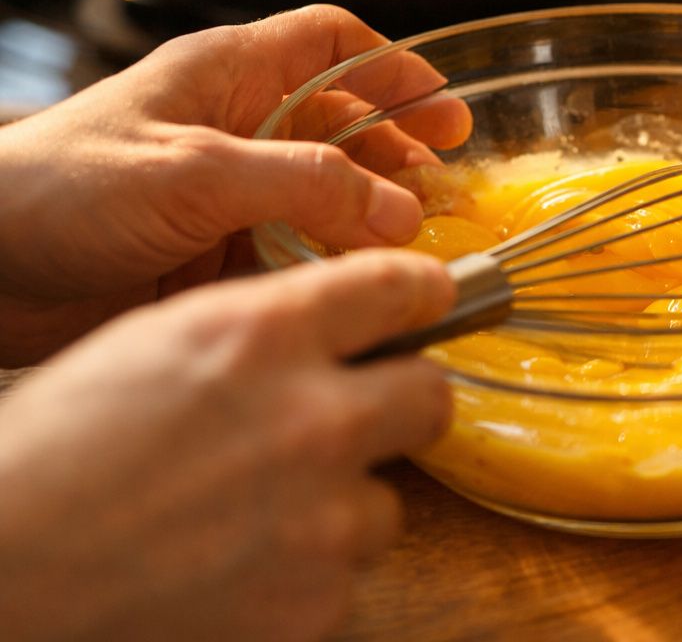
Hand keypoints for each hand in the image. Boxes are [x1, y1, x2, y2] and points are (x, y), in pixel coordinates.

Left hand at [0, 5, 470, 362]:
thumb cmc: (57, 190)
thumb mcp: (194, 171)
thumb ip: (305, 185)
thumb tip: (401, 210)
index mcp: (227, 74)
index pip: (329, 40)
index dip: (393, 65)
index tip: (445, 106)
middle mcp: (234, 127)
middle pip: (342, 124)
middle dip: (398, 153)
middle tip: (449, 191)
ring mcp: (225, 194)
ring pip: (325, 196)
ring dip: (372, 217)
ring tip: (417, 244)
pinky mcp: (211, 255)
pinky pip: (294, 254)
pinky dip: (330, 269)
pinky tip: (356, 286)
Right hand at [0, 250, 453, 641]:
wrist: (6, 565)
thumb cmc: (57, 447)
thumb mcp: (162, 341)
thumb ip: (266, 326)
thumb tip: (346, 320)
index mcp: (266, 337)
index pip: (398, 288)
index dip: (420, 293)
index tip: (429, 301)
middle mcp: (313, 418)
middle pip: (431, 396)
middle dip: (401, 404)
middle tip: (360, 419)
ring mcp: (322, 517)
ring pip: (385, 501)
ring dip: (337, 505)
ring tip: (256, 514)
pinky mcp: (316, 601)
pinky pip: (345, 576)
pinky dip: (303, 575)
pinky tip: (237, 565)